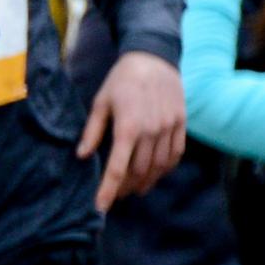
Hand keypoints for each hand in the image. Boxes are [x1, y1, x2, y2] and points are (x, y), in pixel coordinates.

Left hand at [82, 47, 188, 210]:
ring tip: (135, 189)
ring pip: (159, 166)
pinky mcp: (181, 123)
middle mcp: (152, 131)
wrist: (154, 57)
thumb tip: (82, 155)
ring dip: (147, 181)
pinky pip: (175, 154)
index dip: (108, 190)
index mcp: (128, 127)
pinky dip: (165, 168)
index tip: (101, 207)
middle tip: (115, 194)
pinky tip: (156, 172)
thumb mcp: (100, 102)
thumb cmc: (121, 80)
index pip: (117, 168)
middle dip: (126, 187)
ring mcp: (170, 128)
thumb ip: (93, 131)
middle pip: (140, 172)